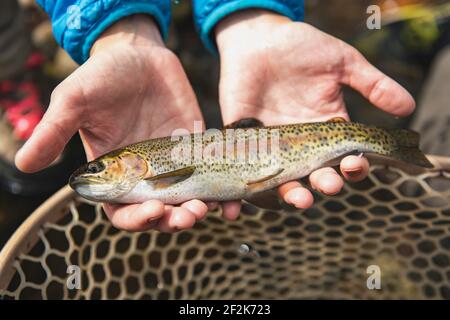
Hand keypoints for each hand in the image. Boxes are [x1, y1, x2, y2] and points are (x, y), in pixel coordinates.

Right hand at [15, 15, 235, 231]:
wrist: (139, 53)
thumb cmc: (103, 75)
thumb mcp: (75, 100)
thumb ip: (53, 131)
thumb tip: (22, 163)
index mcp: (115, 173)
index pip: (123, 210)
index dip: (136, 219)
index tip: (153, 211)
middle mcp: (145, 175)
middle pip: (160, 212)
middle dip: (173, 220)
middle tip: (189, 215)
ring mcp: (173, 164)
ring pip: (187, 200)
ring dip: (199, 210)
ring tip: (210, 208)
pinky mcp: (196, 150)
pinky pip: (209, 176)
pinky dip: (220, 190)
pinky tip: (231, 197)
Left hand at [216, 10, 414, 208]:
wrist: (261, 37)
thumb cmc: (304, 48)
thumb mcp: (343, 63)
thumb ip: (373, 84)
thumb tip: (409, 106)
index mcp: (327, 131)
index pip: (343, 159)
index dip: (352, 168)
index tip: (353, 164)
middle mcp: (300, 144)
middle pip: (314, 175)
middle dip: (324, 184)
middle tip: (328, 184)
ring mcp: (272, 145)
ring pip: (282, 179)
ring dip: (291, 194)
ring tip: (300, 199)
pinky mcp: (243, 141)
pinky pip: (242, 168)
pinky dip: (241, 189)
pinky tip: (244, 200)